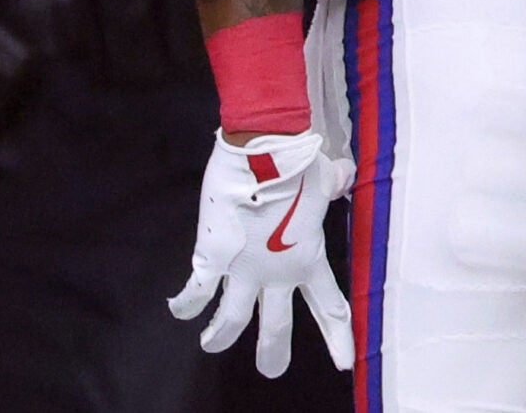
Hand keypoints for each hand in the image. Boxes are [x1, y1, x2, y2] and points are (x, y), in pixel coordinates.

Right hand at [171, 129, 356, 375]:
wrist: (264, 153)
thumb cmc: (299, 163)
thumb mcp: (324, 178)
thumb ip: (335, 183)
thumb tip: (344, 172)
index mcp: (308, 258)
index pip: (330, 307)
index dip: (338, 338)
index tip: (344, 365)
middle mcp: (277, 273)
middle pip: (277, 328)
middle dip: (274, 354)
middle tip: (272, 372)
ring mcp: (243, 270)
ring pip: (231, 322)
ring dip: (220, 337)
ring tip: (212, 346)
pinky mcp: (213, 258)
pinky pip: (196, 291)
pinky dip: (186, 304)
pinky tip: (180, 311)